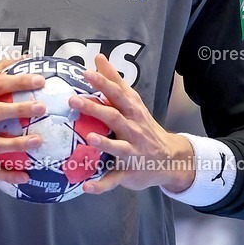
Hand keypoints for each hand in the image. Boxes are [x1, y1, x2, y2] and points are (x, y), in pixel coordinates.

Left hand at [69, 53, 194, 194]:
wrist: (170, 158)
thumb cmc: (143, 125)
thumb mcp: (133, 102)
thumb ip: (115, 81)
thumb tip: (99, 58)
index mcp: (131, 111)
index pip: (116, 94)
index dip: (102, 83)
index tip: (85, 73)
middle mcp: (132, 130)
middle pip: (113, 117)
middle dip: (94, 109)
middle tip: (73, 100)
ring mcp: (132, 152)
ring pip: (117, 148)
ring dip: (104, 144)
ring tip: (89, 138)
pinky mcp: (128, 173)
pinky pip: (114, 180)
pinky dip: (101, 185)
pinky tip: (87, 187)